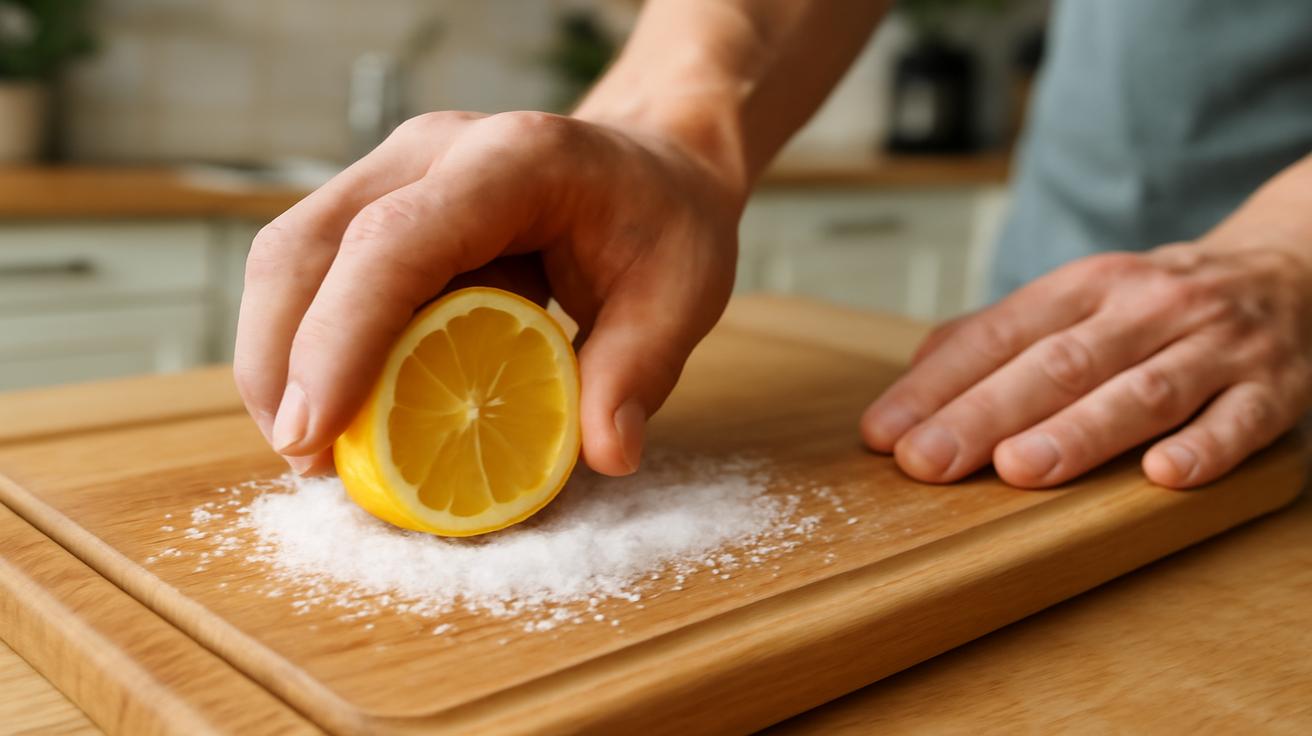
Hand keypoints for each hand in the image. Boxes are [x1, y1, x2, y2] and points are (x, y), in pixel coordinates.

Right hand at [234, 111, 741, 475]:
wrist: (653, 160)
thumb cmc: (665, 222)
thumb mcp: (683, 293)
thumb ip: (640, 372)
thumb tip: (605, 456)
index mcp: (514, 160)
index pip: (393, 242)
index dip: (339, 339)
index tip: (315, 436)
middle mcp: (435, 149)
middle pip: (308, 243)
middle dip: (281, 360)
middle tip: (304, 462)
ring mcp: (398, 168)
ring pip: (290, 253)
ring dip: (277, 355)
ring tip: (308, 448)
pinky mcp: (381, 200)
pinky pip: (315, 267)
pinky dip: (305, 341)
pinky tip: (330, 406)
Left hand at [861, 243, 1311, 487]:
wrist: (1287, 269)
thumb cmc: (1155, 303)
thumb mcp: (1075, 297)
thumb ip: (997, 334)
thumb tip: (916, 377)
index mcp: (1086, 286)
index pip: (998, 336)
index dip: (938, 386)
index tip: (885, 433)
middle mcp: (1145, 308)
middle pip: (1057, 365)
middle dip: (985, 415)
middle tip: (927, 461)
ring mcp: (1212, 348)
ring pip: (1140, 391)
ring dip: (1079, 431)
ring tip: (1019, 469)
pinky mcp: (1273, 389)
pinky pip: (1240, 420)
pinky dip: (1205, 447)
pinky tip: (1163, 476)